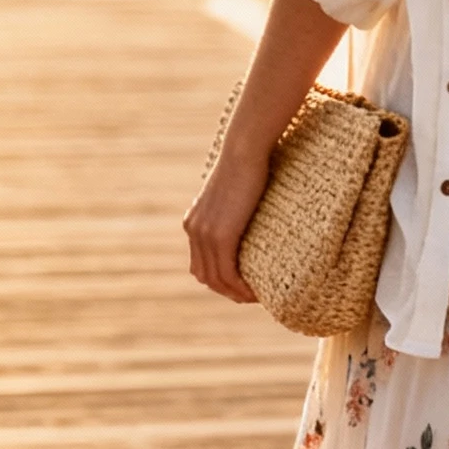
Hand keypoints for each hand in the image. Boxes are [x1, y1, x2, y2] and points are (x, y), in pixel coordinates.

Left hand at [182, 143, 268, 303]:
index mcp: (194, 223)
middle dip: (226, 290)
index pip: (200, 263)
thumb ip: (233, 208)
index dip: (219, 279)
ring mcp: (205, 234)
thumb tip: (248, 212)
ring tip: (255, 297)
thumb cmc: (248, 165)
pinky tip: (255, 292)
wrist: (244, 151)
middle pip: (204, 276)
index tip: (242, 285)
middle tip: (250, 296)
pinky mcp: (221, 236)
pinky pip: (228, 273)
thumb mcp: (233, 193)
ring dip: (234, 293)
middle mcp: (194, 231)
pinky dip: (240, 287)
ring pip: (215, 279)